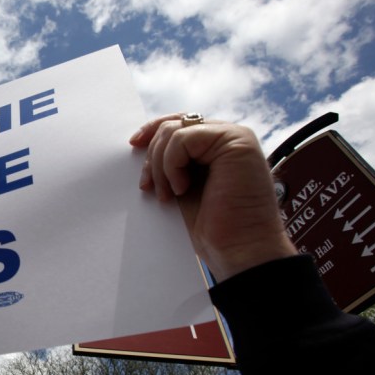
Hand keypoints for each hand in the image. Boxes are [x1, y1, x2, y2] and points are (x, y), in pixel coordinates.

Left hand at [130, 114, 296, 280]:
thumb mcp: (184, 188)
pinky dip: (172, 164)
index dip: (153, 131)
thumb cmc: (215, 229)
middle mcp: (228, 137)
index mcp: (218, 147)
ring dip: (160, 165)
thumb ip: (174, 163)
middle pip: (173, 123)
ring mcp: (234, 137)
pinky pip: (183, 138)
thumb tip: (142, 146)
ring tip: (168, 195)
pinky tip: (181, 189)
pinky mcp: (236, 141)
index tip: (133, 145)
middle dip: (152, 154)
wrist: (240, 250)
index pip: (179, 123)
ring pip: (174, 130)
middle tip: (148, 186)